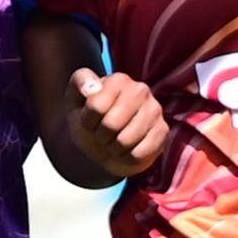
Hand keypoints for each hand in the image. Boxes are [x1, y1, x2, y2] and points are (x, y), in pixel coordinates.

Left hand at [67, 66, 168, 181]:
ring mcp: (155, 110)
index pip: (96, 106)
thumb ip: (79, 83)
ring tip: (113, 141)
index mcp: (118, 80)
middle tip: (102, 133)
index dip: (87, 120)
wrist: (102, 143)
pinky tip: (126, 150)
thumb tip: (91, 88)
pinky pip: (139, 154)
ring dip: (113, 148)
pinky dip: (127, 158)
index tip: (89, 120)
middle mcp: (140, 90)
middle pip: (111, 124)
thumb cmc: (88, 119)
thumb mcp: (74, 99)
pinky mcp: (162, 131)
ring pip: (125, 141)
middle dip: (100, 135)